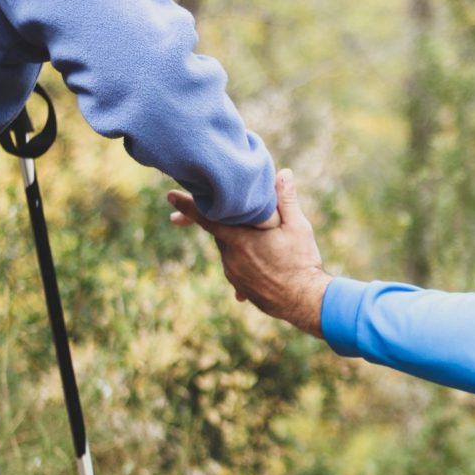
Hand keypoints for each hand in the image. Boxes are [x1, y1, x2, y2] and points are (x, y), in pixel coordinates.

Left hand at [167, 169, 331, 337]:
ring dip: (240, 242)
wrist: (304, 301)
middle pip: (221, 231)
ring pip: (230, 249)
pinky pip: (236, 267)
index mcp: (239, 239)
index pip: (207, 217)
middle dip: (226, 221)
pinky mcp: (240, 287)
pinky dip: (246, 260)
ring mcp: (234, 274)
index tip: (169, 195)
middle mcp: (230, 257)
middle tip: (236, 213)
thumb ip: (286, 200)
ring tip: (263, 243)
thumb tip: (284, 173)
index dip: (188, 204)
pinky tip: (262, 263)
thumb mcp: (298, 227)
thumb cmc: (302, 262)